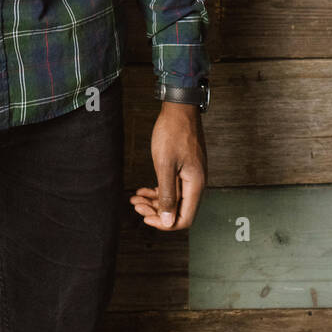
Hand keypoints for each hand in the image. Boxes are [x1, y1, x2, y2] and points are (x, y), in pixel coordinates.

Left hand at [129, 101, 206, 230]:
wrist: (179, 108)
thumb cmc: (172, 133)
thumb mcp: (165, 165)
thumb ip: (167, 195)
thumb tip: (168, 221)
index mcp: (195, 185)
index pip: (184, 219)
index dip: (165, 223)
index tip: (145, 218)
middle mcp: (196, 183)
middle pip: (177, 210)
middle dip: (155, 211)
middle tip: (136, 205)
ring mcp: (191, 175)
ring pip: (173, 198)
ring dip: (154, 201)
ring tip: (135, 199)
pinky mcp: (185, 167)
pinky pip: (172, 186)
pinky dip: (158, 190)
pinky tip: (143, 190)